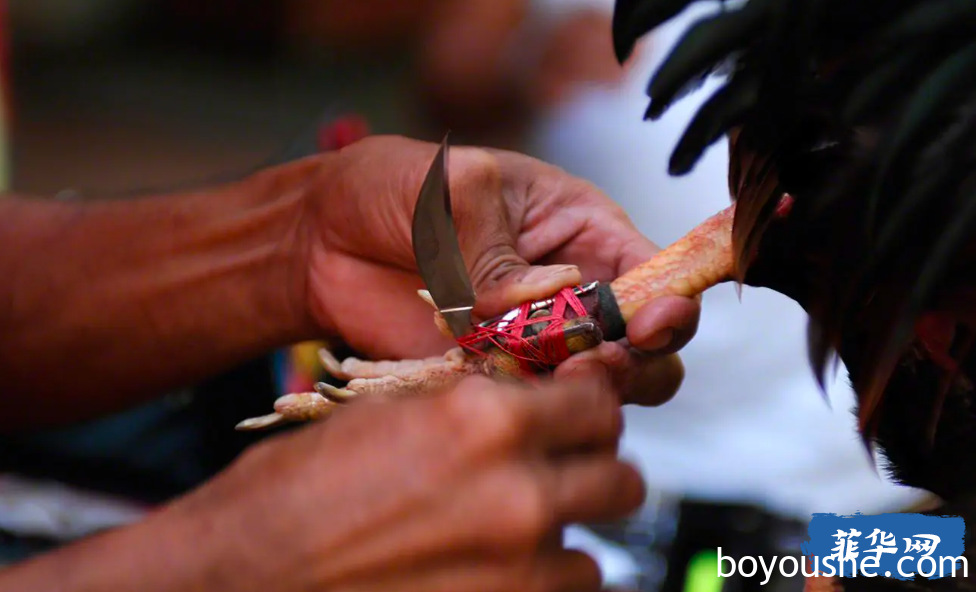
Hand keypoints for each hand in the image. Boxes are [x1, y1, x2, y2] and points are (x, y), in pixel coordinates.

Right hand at [157, 372, 643, 591]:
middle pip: (622, 480)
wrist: (241, 576)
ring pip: (594, 556)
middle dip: (593, 474)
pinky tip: (491, 574)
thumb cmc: (294, 494)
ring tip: (510, 540)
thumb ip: (476, 410)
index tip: (579, 420)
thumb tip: (534, 407)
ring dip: (563, 544)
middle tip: (560, 477)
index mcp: (483, 422)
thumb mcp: (390, 416)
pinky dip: (536, 588)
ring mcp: (515, 572)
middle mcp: (515, 494)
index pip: (598, 405)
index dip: (589, 411)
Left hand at [296, 135, 699, 405]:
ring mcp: (530, 340)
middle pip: (639, 345)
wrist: (318, 239)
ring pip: (590, 386)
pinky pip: (527, 405)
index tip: (651, 323)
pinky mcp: (489, 377)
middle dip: (635, 363)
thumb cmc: (391, 187)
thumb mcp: (455, 189)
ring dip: (584, 394)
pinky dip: (527, 411)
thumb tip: (547, 297)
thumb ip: (502, 247)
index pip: (653, 272)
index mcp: (579, 230)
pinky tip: (504, 398)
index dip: (667, 302)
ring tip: (549, 381)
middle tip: (596, 365)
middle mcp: (567, 291)